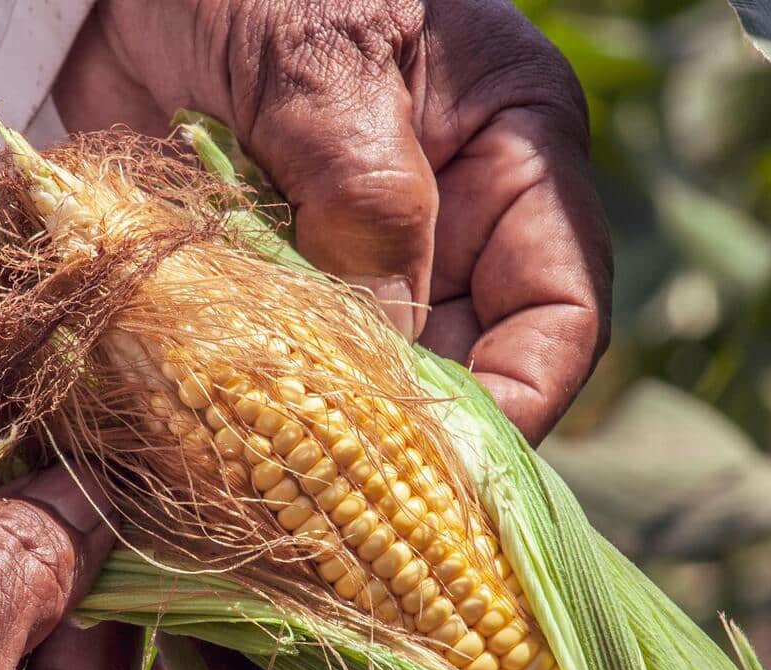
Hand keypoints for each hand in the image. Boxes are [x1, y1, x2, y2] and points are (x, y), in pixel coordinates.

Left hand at [53, 0, 611, 440]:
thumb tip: (385, 353)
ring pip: (368, 380)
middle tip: (339, 502)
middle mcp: (449, 220)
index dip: (520, 399)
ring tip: (270, 485)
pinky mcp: (267, 279)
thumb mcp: (322, 66)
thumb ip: (367, 200)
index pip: (559, 311)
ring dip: (321, 433)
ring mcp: (353, 255)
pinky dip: (249, 407)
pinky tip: (211, 444)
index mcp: (513, 155)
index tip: (452, 470)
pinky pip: (280, 367)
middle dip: (409, 436)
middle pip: (464, 365)